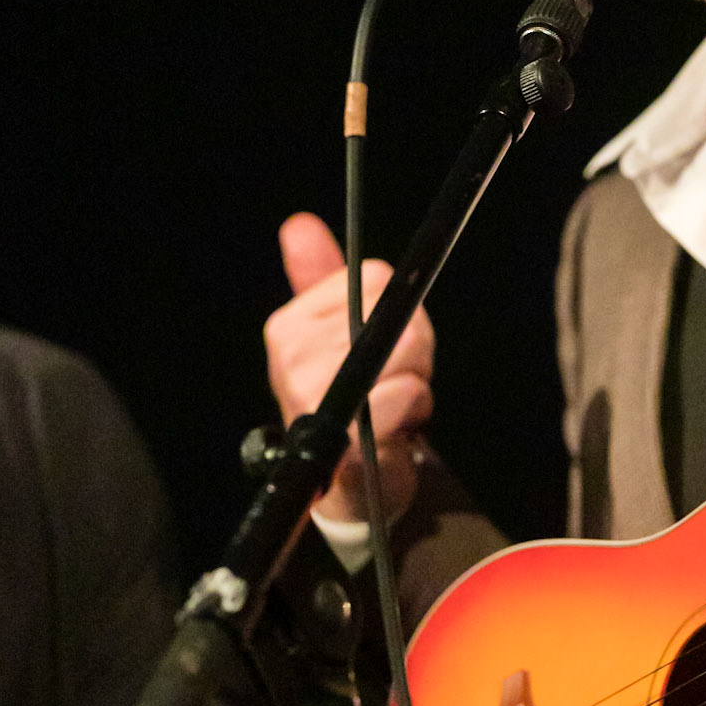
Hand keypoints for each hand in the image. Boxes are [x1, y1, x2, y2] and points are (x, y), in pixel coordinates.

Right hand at [264, 212, 434, 522]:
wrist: (350, 482)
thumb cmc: (350, 399)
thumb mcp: (332, 332)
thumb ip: (319, 278)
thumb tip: (298, 224)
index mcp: (288, 326)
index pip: (375, 279)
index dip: (396, 309)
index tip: (382, 343)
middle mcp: (290, 357)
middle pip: (396, 314)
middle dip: (413, 349)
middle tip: (390, 381)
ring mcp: (312, 397)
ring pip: (406, 349)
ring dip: (416, 380)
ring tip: (391, 405)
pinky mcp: (343, 436)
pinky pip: (407, 390)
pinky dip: (415, 407)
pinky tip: (394, 428)